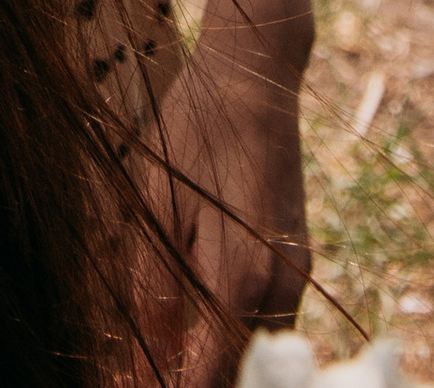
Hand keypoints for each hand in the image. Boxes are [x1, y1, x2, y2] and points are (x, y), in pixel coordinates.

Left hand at [135, 35, 312, 387]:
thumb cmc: (196, 128)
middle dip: (192, 383)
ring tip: (158, 355)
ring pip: (259, 354)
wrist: (256, 76)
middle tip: (134, 374)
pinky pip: (272, 324)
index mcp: (240, 277)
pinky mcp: (299, 262)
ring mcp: (297, 276)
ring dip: (215, 366)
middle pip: (239, 376)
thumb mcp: (159, 202)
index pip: (207, 377)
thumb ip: (155, 288)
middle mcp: (280, 288)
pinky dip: (236, 338)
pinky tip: (196, 324)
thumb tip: (142, 362)